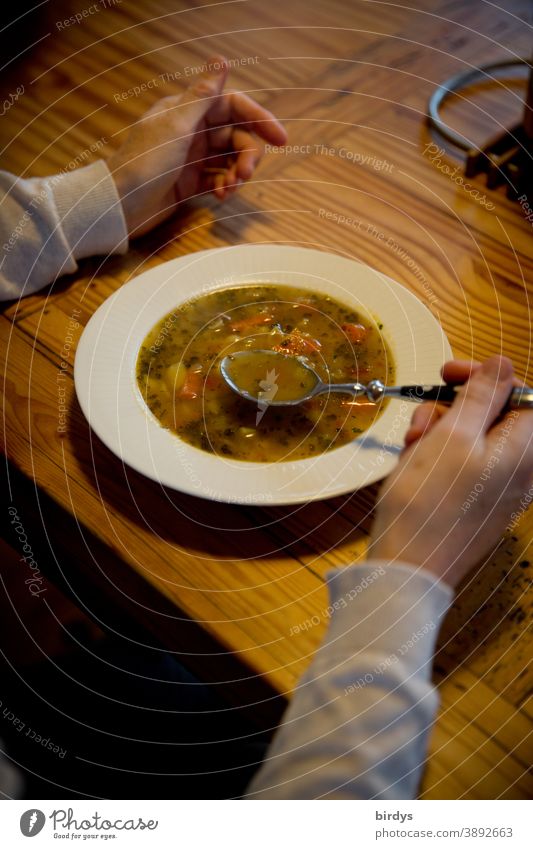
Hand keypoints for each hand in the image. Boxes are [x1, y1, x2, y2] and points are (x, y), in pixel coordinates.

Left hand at [107, 56, 286, 237]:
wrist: (121, 206)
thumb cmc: (144, 161)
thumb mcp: (176, 125)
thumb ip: (202, 95)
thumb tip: (222, 59)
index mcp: (189, 110)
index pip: (234, 107)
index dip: (259, 119)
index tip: (280, 138)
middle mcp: (193, 131)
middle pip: (237, 137)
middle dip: (247, 155)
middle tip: (246, 174)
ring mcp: (193, 158)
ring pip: (231, 160)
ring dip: (237, 174)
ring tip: (230, 189)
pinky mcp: (191, 183)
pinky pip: (219, 180)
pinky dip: (225, 187)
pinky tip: (222, 196)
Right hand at [369, 356, 532, 587]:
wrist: (408, 569)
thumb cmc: (429, 506)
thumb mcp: (452, 436)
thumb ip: (481, 396)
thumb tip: (503, 364)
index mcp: (525, 452)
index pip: (522, 395)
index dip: (487, 378)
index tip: (451, 374)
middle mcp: (519, 471)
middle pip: (494, 416)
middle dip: (453, 409)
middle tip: (423, 416)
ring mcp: (497, 489)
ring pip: (471, 439)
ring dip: (438, 432)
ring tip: (413, 447)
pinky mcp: (475, 503)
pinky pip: (461, 465)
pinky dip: (436, 457)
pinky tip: (413, 466)